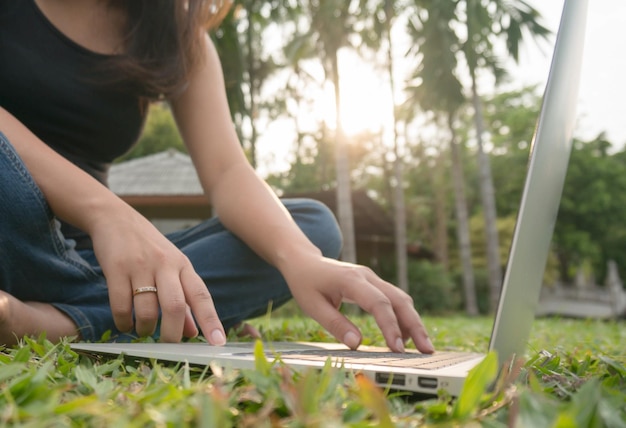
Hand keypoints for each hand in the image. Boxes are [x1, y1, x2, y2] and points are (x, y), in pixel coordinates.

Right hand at [88, 205, 225, 343]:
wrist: (115, 219)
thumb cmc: (149, 248)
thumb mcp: (172, 268)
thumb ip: (183, 301)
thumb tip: (192, 333)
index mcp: (183, 266)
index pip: (201, 296)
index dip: (211, 320)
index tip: (218, 343)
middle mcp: (166, 265)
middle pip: (175, 306)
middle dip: (173, 333)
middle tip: (169, 347)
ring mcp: (141, 266)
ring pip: (147, 310)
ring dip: (145, 329)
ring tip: (143, 331)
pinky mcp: (117, 268)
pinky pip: (121, 305)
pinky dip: (123, 321)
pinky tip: (125, 323)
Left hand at [281, 255, 434, 353]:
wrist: (304, 261)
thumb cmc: (305, 283)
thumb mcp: (312, 306)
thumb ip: (335, 324)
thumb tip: (357, 344)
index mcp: (351, 280)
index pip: (379, 303)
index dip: (390, 327)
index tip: (397, 349)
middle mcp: (367, 277)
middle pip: (399, 300)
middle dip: (415, 326)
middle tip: (427, 350)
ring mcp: (373, 279)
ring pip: (401, 299)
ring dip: (413, 322)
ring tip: (422, 348)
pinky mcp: (374, 284)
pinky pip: (394, 300)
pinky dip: (403, 317)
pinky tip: (404, 337)